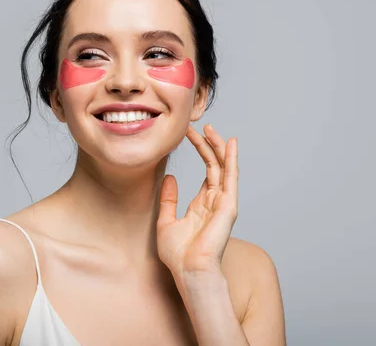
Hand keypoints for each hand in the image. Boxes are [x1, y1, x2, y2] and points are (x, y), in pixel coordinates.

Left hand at [156, 124, 238, 281]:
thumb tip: (169, 178)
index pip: (206, 172)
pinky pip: (230, 178)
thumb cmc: (178, 255)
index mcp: (203, 205)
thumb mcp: (165, 221)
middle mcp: (216, 202)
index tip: (189, 135)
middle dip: (208, 145)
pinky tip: (230, 144)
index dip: (200, 152)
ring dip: (218, 147)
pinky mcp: (228, 206)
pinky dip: (231, 160)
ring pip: (223, 168)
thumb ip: (168, 199)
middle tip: (199, 126)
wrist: (188, 270)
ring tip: (212, 129)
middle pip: (215, 166)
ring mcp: (223, 203)